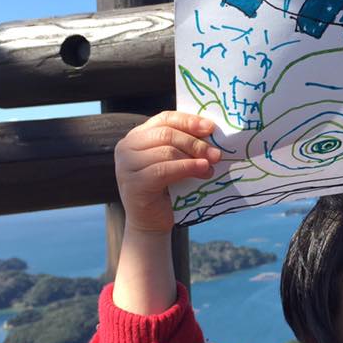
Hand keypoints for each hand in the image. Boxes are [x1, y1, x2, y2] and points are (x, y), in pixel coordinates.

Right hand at [114, 111, 221, 234]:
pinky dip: (187, 168)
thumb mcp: (173, 161)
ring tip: (211, 166)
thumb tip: (210, 131)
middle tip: (216, 153)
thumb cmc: (166, 190)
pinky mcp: (133, 183)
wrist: (150, 223)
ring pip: (166, 151)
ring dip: (194, 157)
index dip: (188, 121)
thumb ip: (183, 145)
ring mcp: (126, 165)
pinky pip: (164, 170)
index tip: (210, 127)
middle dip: (195, 142)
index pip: (164, 119)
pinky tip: (203, 170)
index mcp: (136, 136)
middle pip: (166, 134)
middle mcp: (126, 147)